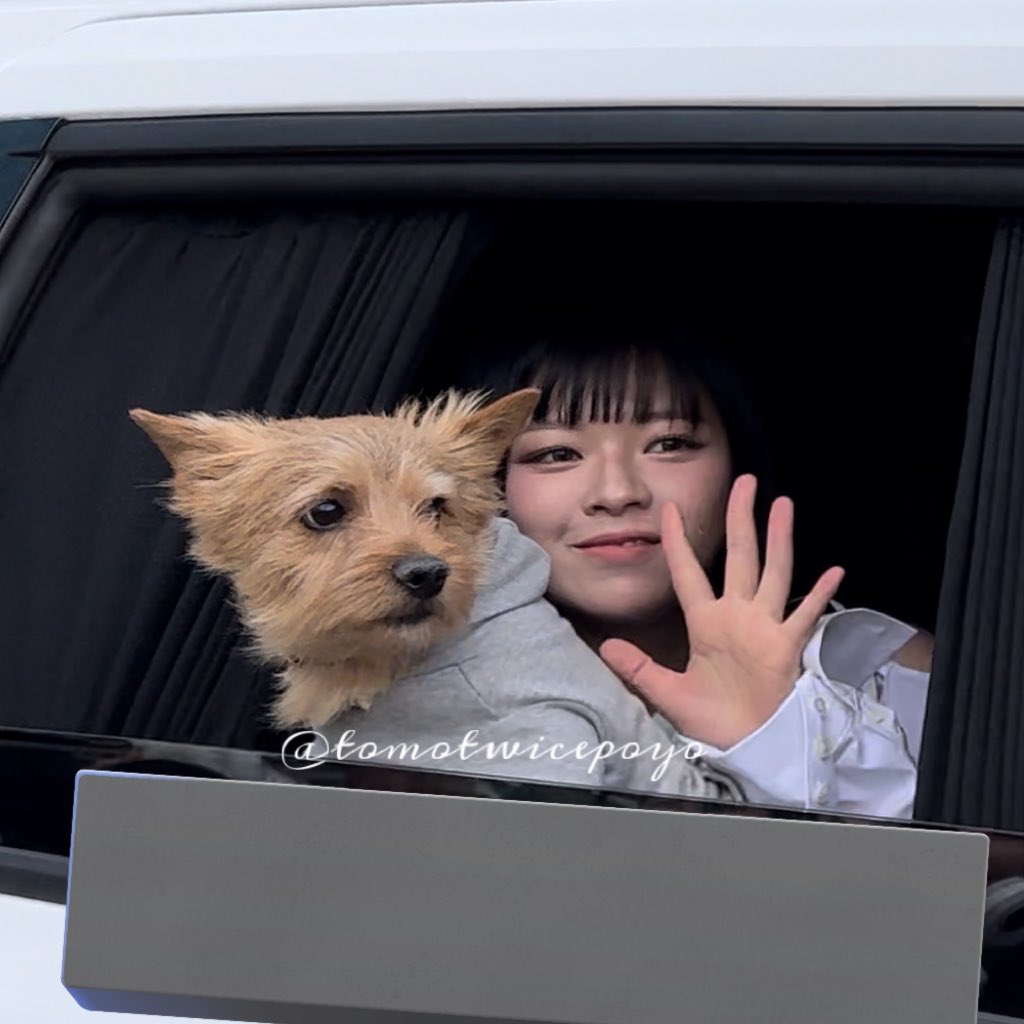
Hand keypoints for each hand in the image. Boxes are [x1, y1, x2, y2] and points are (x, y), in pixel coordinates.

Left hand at [599, 475, 844, 750]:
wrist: (745, 747)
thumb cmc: (710, 720)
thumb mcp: (667, 694)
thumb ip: (639, 669)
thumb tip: (606, 646)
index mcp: (704, 622)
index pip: (687, 573)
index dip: (678, 543)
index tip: (670, 510)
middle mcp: (736, 616)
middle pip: (739, 557)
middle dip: (740, 520)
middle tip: (744, 482)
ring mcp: (764, 628)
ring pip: (773, 574)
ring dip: (778, 540)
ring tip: (782, 504)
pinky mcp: (786, 648)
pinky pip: (804, 617)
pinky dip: (819, 595)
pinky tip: (834, 571)